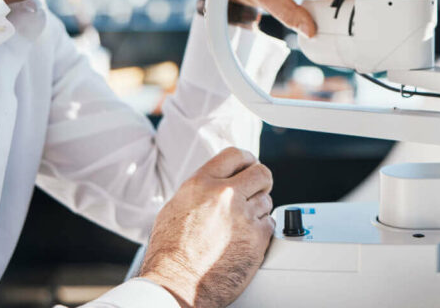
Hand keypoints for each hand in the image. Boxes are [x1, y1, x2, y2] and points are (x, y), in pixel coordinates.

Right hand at [139, 147, 274, 307]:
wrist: (176, 284)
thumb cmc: (170, 252)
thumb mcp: (176, 207)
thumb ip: (201, 189)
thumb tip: (217, 183)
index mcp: (202, 183)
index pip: (236, 154)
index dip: (247, 159)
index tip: (250, 165)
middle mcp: (225, 195)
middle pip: (262, 173)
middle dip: (261, 182)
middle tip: (256, 191)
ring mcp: (243, 216)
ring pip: (267, 200)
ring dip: (258, 210)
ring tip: (241, 224)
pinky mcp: (257, 238)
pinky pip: (270, 224)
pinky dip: (261, 230)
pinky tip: (245, 239)